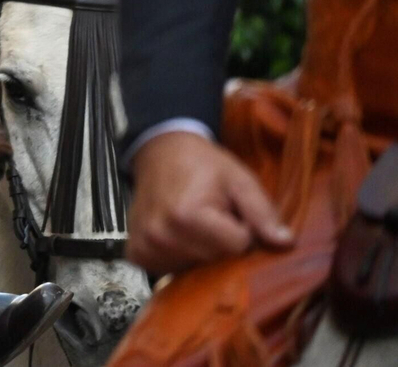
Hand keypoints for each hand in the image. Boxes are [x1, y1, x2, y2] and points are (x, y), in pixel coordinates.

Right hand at [128, 130, 293, 274]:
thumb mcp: (239, 180)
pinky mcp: (137, 253)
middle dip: (222, 243)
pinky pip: (171, 270)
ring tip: (195, 225)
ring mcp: (146, 246)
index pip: (237, 247)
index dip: (241, 230)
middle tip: (213, 216)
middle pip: (216, 261)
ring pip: (196, 269)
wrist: (160, 152)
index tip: (230, 212)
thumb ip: (262, 211)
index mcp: (188, 215)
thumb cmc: (203, 165)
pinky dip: (180, 257)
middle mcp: (162, 235)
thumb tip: (285, 243)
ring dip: (202, 252)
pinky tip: (178, 236)